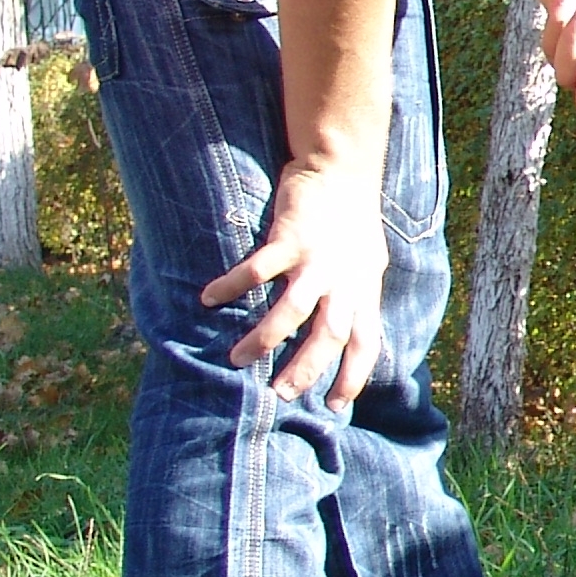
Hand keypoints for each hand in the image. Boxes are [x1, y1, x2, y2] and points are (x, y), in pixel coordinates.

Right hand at [204, 158, 391, 403]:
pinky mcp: (289, 238)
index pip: (366, 342)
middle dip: (306, 368)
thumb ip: (356, 298)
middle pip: (330, 335)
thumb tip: (347, 336)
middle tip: (280, 395)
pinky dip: (232, 285)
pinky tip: (208, 298)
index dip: (354, 376)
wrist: (342, 170)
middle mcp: (343, 281)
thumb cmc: (352, 222)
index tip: (336, 406)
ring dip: (264, 338)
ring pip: (292, 310)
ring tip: (237, 359)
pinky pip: (257, 269)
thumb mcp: (367, 265)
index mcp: (363, 290)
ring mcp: (316, 260)